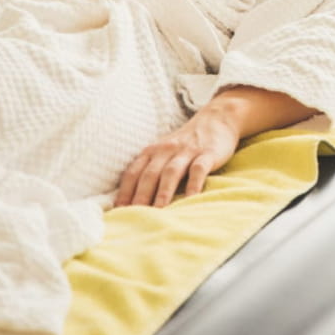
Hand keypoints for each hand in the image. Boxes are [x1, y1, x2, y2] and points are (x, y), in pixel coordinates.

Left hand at [114, 106, 240, 207]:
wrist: (216, 119)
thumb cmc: (185, 144)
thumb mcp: (164, 152)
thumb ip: (151, 170)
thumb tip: (134, 201)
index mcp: (152, 151)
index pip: (133, 172)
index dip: (124, 192)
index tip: (118, 211)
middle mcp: (166, 150)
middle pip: (149, 174)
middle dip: (140, 196)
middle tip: (133, 216)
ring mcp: (187, 151)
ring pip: (171, 172)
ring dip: (163, 192)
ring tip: (158, 211)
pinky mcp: (207, 153)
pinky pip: (198, 169)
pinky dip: (193, 185)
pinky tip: (191, 199)